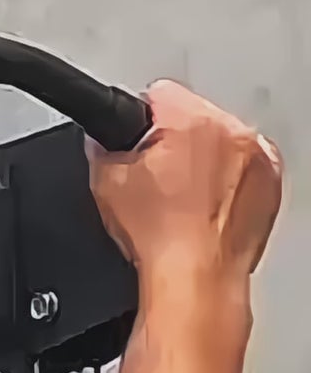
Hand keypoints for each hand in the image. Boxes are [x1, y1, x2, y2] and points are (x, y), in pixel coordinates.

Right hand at [90, 80, 283, 284]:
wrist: (196, 278)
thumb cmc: (164, 238)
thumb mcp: (106, 185)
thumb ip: (102, 149)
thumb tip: (103, 142)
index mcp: (194, 121)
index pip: (158, 94)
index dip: (137, 122)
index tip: (134, 146)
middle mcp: (234, 132)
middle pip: (193, 116)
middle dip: (172, 142)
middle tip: (155, 182)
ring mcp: (259, 157)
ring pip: (220, 142)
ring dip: (202, 160)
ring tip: (180, 199)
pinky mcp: (270, 183)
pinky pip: (243, 168)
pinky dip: (225, 183)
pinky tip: (202, 209)